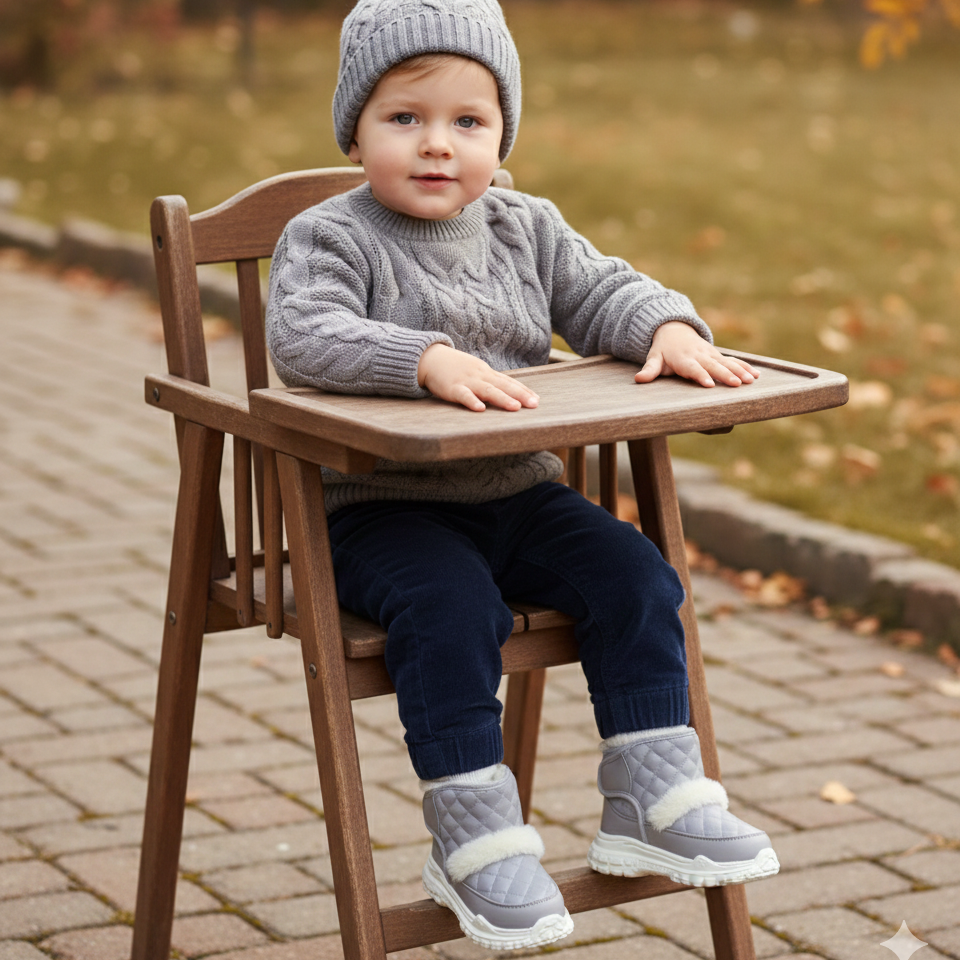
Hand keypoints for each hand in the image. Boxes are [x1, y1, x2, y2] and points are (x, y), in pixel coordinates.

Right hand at [418, 343, 539, 411]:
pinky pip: (463, 395)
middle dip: (520, 395)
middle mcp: (480, 375)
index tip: (537, 400)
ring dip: (502, 398)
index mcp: (487, 373)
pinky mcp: (452, 388)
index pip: (508, 382)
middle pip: (503, 385)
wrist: (430, 358)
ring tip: (515, 407)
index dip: (523, 390)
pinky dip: (471, 401)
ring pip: (487, 390)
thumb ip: (491, 382)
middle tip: (534, 405)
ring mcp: (467, 381)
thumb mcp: (476, 372)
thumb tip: (509, 394)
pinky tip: (480, 409)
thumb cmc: (455, 368)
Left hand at [635, 321, 758, 387]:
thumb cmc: (663, 351)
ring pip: (727, 363)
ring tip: (751, 380)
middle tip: (737, 384)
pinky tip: (756, 375)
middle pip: (713, 366)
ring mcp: (710, 354)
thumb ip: (649, 370)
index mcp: (683, 359)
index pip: (693, 368)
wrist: (674, 330)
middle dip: (725, 375)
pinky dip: (745, 366)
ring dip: (740, 371)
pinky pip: (733, 360)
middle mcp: (699, 356)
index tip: (710, 384)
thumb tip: (638, 379)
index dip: (701, 376)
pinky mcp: (717, 355)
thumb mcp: (653, 359)